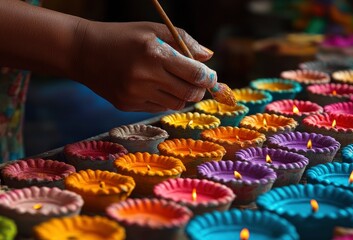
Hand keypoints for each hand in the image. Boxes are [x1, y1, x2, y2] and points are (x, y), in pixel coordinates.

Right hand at [72, 20, 216, 111]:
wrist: (83, 51)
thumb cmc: (123, 36)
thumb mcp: (153, 30)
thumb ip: (184, 41)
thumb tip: (208, 57)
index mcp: (155, 53)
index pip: (195, 74)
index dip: (209, 78)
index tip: (211, 77)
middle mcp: (145, 76)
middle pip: (190, 93)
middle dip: (200, 90)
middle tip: (199, 83)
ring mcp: (135, 93)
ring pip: (176, 104)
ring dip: (183, 96)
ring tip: (177, 84)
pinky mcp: (127, 105)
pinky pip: (158, 108)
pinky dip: (164, 99)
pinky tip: (156, 87)